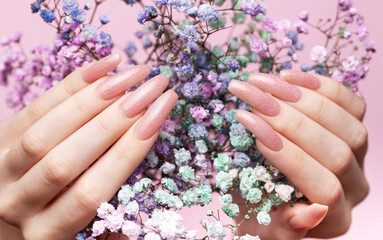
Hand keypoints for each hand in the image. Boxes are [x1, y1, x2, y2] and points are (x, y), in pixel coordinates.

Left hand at [0, 54, 177, 239]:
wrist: (0, 217)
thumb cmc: (51, 222)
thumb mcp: (78, 235)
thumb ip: (109, 226)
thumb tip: (150, 205)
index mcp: (48, 232)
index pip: (93, 192)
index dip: (127, 153)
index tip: (158, 118)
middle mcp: (18, 204)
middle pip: (68, 161)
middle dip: (115, 121)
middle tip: (152, 90)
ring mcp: (1, 169)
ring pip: (46, 132)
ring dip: (94, 99)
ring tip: (133, 75)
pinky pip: (35, 107)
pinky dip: (73, 84)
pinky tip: (107, 66)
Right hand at [228, 70, 368, 239]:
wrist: (264, 190)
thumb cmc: (258, 209)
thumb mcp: (259, 226)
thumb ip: (282, 228)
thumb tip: (313, 213)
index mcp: (335, 219)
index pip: (322, 187)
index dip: (288, 156)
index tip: (252, 128)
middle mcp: (355, 187)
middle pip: (336, 152)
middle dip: (290, 122)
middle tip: (253, 99)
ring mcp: (359, 156)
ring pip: (348, 125)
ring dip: (302, 99)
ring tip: (263, 84)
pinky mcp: (354, 127)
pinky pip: (351, 103)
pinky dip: (320, 86)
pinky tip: (287, 77)